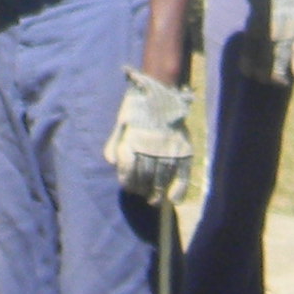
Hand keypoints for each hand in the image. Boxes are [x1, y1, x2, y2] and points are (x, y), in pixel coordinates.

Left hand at [104, 70, 193, 204]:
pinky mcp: (184, 151)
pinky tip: (174, 200)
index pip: (128, 171)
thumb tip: (110, 162)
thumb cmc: (137, 108)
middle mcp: (150, 148)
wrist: (161, 93)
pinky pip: (183, 175)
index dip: (127, 182)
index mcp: (132, 141)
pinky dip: (179, 190)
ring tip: (154, 201)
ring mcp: (168, 150)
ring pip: (162, 179)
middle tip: (141, 194)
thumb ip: (114, 142)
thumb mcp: (120, 122)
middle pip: (145, 178)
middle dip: (141, 189)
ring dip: (157, 193)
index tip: (128, 187)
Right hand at [247, 0, 293, 86]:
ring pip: (264, 59)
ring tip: (261, 79)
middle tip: (279, 83)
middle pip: (280, 63)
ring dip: (263, 72)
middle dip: (279, 77)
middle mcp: (284, 37)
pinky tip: (246, 70)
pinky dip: (247, 61)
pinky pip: (249, 48)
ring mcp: (268, 34)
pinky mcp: (255, 29)